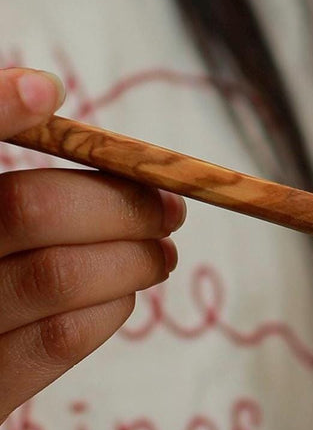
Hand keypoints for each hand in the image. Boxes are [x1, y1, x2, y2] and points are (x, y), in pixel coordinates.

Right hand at [0, 68, 185, 421]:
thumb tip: (43, 91)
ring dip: (130, 257)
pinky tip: (125, 294)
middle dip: (116, 202)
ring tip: (162, 251)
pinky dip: (111, 306)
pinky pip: (60, 338)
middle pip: (28, 211)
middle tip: (168, 206)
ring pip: (57, 277)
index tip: (47, 91)